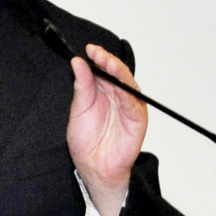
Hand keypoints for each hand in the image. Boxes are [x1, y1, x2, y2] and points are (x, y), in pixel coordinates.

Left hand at [67, 43, 146, 215]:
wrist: (93, 166)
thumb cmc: (86, 140)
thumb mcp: (79, 109)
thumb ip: (82, 86)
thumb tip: (78, 63)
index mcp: (103, 90)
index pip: (103, 68)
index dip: (98, 58)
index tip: (89, 49)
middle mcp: (118, 95)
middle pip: (117, 72)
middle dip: (108, 61)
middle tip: (98, 54)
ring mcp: (129, 105)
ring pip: (128, 83)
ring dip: (119, 72)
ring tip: (107, 63)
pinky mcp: (137, 119)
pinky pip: (134, 103)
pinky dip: (128, 93)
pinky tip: (120, 85)